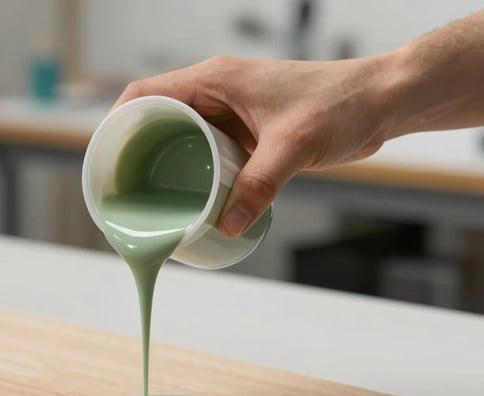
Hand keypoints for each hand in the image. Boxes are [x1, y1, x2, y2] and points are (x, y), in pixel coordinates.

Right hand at [113, 55, 391, 236]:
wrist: (379, 102)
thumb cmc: (340, 104)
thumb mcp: (294, 146)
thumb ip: (259, 185)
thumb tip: (226, 227)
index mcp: (214, 79)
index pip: (145, 94)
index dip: (118, 123)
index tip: (104, 157)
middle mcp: (216, 93)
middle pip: (156, 118)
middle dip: (136, 151)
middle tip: (124, 189)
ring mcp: (230, 113)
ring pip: (181, 137)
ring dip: (165, 165)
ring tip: (151, 199)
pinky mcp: (246, 133)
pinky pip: (207, 152)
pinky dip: (194, 173)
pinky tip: (193, 200)